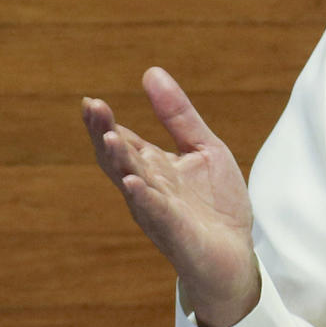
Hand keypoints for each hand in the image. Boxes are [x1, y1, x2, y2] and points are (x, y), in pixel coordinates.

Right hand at [82, 67, 259, 326]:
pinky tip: (132, 184)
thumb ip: (179, 115)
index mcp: (152, 167)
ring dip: (120, 161)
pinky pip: (157, 213)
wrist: (235, 255)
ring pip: (132, 184)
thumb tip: (150, 71)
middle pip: (119, 158)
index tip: (91, 102)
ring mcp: (159, 211)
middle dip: (105, 134)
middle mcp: (148, 188)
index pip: (122, 140)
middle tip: (92, 108)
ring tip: (110, 138)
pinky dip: (144, 198)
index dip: (105, 123)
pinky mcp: (177, 231)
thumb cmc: (215, 204)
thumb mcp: (204, 148)